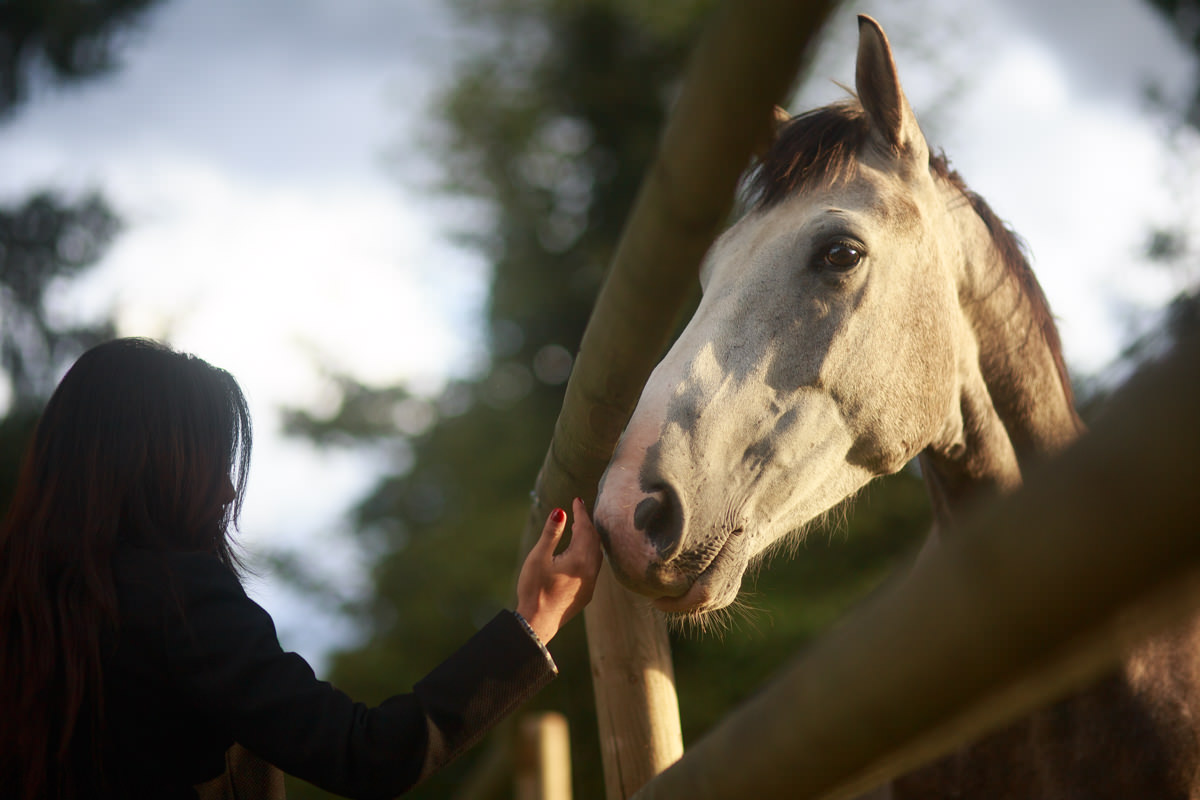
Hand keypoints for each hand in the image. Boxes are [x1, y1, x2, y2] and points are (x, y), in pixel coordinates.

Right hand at [516, 498, 602, 643]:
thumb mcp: (539, 557)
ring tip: (579, 528)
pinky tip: (578, 554)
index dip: (581, 512)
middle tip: (578, 510)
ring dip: (589, 539)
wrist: (538, 622)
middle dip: (587, 524)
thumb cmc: (535, 589)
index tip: (577, 500)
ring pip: (596, 554)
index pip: (585, 528)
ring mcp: (590, 584)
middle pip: (594, 540)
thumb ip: (551, 533)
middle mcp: (591, 571)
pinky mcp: (586, 594)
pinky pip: (593, 567)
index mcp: (581, 559)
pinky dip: (588, 553)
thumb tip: (560, 511)